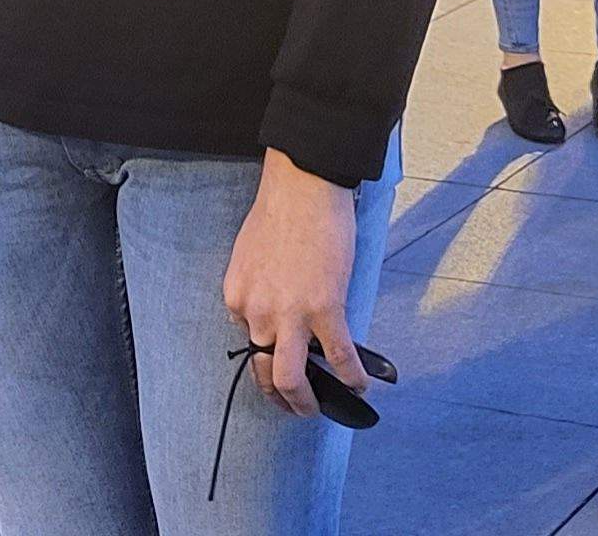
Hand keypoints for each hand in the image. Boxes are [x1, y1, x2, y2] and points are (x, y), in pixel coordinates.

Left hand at [225, 152, 364, 416]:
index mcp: (237, 298)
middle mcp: (257, 313)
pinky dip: (350, 376)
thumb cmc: (280, 212)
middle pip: (263, 372)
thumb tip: (277, 307)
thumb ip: (257, 287)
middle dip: (279, 397)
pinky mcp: (324, 308)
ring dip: (304, 402)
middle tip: (294, 406)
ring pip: (291, 379)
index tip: (280, 363)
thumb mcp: (251, 255)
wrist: (303, 188)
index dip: (268, 356)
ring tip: (318, 409)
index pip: (248, 340)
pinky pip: (338, 356)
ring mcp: (290, 314)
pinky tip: (360, 384)